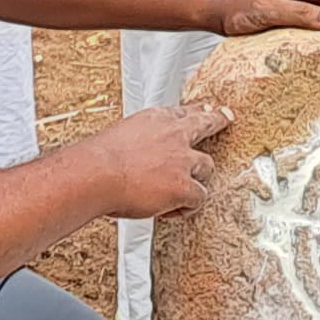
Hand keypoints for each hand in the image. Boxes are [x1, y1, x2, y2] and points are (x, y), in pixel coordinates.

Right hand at [98, 100, 229, 215]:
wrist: (94, 174)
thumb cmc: (96, 162)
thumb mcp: (118, 140)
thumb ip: (135, 146)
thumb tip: (133, 160)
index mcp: (154, 120)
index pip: (181, 113)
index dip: (194, 112)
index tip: (202, 108)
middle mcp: (173, 134)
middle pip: (205, 123)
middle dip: (216, 120)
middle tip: (225, 117)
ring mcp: (182, 159)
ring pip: (207, 166)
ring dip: (197, 179)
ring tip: (181, 190)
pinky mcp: (184, 185)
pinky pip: (198, 198)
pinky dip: (186, 207)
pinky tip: (170, 210)